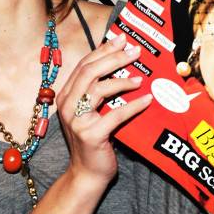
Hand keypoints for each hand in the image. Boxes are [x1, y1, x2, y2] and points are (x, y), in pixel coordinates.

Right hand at [56, 33, 151, 185]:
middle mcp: (67, 105)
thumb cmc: (94, 142)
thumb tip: (122, 67)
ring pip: (99, 89)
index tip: (122, 39)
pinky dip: (134, 105)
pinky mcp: (91, 134)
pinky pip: (116, 114)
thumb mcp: (92, 113)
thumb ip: (99, 93)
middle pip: (90, 72)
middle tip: (135, 51)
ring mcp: (77, 120)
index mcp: (66, 96)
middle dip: (114, 58)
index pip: (84, 66)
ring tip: (141, 78)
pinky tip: (147, 100)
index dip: (103, 50)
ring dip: (123, 80)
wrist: (87, 174)